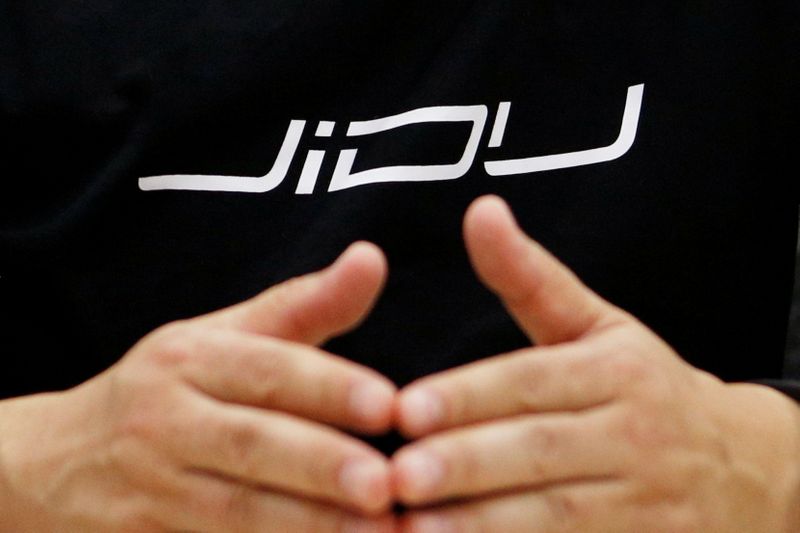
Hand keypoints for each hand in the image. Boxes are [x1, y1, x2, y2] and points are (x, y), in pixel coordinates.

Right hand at [0, 243, 396, 532]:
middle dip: (319, 464)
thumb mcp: (225, 337)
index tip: (388, 405)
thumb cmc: (170, 389)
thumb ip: (303, 305)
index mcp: (189, 358)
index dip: (327, 387)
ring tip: (377, 532)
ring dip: (306, 524)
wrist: (59, 460)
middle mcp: (163, 419)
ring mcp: (148, 486)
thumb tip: (373, 256)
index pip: (266, 368)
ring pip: (234, 510)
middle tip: (384, 483)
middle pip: (250, 442)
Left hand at [393, 196, 799, 531]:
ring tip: (420, 528)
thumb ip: (531, 277)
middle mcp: (636, 434)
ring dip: (486, 525)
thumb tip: (480, 210)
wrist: (745, 466)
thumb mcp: (597, 326)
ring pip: (559, 514)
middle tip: (400, 475)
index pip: (532, 380)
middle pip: (541, 448)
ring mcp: (649, 502)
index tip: (405, 409)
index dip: (469, 396)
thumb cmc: (646, 389)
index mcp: (617, 371)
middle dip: (470, 463)